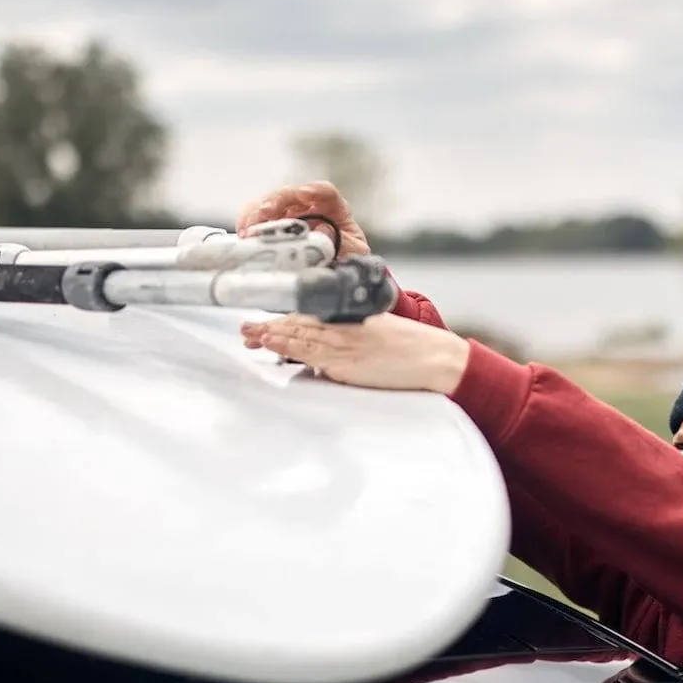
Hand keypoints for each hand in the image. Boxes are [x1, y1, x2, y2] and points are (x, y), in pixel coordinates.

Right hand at [235, 180, 369, 256]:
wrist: (334, 276)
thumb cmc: (347, 259)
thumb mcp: (354, 253)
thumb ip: (344, 243)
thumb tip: (323, 232)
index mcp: (334, 209)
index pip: (326, 192)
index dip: (315, 189)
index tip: (304, 193)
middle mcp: (309, 207)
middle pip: (291, 194)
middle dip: (276, 200)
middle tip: (265, 212)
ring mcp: (290, 215)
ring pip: (270, 202)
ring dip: (257, 211)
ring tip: (250, 226)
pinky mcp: (274, 225)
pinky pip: (257, 217)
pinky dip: (249, 222)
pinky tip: (244, 232)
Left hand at [253, 313, 470, 393]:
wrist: (436, 359)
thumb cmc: (414, 349)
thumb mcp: (381, 336)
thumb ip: (355, 341)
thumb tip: (332, 359)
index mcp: (353, 321)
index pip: (311, 318)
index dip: (286, 320)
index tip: (267, 322)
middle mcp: (345, 331)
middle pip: (300, 325)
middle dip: (271, 328)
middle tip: (246, 328)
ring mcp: (345, 346)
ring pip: (301, 337)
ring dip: (273, 336)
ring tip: (251, 335)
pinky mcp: (348, 365)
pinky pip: (313, 355)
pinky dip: (291, 348)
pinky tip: (275, 346)